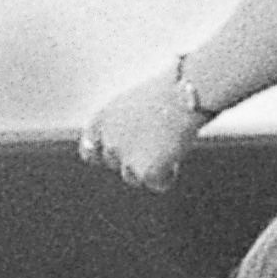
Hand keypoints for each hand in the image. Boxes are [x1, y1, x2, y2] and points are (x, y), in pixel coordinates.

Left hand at [82, 69, 201, 191]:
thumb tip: (129, 153)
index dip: (102, 155)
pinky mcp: (145, 170)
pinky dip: (169, 176)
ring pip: (134, 177)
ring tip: (170, 146)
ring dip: (151, 168)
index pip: (89, 150)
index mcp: (103, 118)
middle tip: (158, 142)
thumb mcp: (136, 103)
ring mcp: (125, 156)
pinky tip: (177, 156)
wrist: (187, 94)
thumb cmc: (170, 93)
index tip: (120, 155)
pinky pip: (157, 184)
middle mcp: (109, 139)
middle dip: (134, 159)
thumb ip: (122, 126)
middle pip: (116, 164)